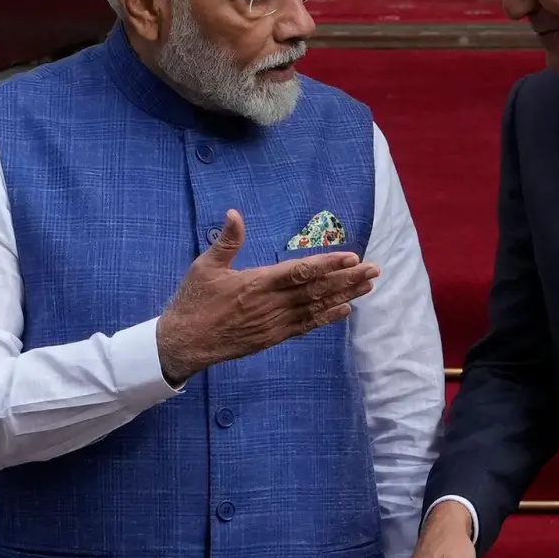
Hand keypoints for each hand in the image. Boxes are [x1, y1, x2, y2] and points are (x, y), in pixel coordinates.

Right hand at [155, 209, 378, 382]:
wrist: (183, 343)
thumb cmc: (193, 301)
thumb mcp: (205, 266)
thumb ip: (227, 241)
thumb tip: (235, 213)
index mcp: (256, 283)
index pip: (300, 272)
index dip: (328, 264)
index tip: (352, 257)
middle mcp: (271, 304)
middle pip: (316, 290)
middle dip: (347, 279)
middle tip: (375, 269)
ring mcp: (274, 323)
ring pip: (316, 308)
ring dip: (344, 296)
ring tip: (368, 286)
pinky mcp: (272, 337)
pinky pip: (305, 327)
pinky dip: (326, 319)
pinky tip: (345, 311)